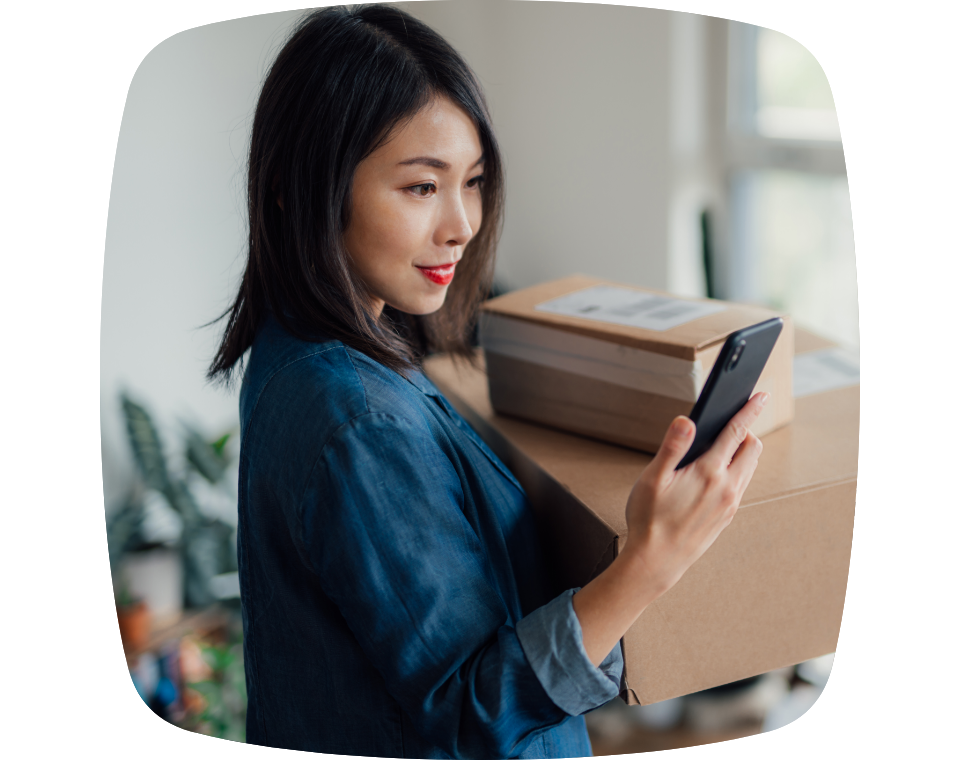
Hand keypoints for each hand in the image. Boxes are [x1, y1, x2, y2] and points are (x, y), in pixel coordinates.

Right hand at [622, 391, 768, 596]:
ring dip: (743, 451)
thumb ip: (672, 446)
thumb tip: (687, 420)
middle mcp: (727, 487)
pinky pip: (741, 485)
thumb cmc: (649, 520)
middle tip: (731, 423)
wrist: (656, 561)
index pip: (736, 432)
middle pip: (752, 448)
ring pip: (749, 467)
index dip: (749, 410)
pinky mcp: (727, 516)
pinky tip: (717, 473)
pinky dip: (736, 470)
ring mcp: (730, 503)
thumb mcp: (652, 478)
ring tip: (723, 446)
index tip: (760, 395)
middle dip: (746, 430)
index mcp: (709, 472)